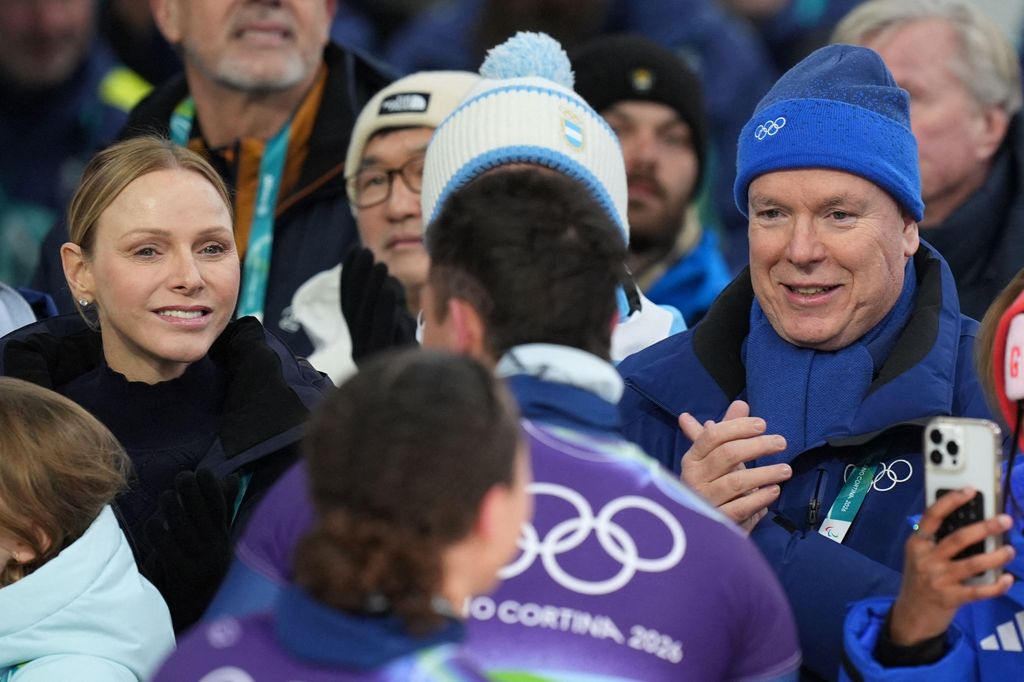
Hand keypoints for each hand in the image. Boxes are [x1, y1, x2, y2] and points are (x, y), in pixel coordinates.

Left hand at [143, 469, 239, 631]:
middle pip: (202, 513)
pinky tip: (154, 523)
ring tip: (166, 497)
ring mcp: (199, 562)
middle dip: (192, 490)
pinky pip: (166, 545)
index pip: (221, 507)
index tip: (203, 472)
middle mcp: (216, 549)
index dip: (212, 488)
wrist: (194, 613)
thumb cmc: (201, 566)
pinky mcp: (181, 574)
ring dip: (173, 506)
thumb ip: (222, 509)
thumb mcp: (216, 539)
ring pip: (183, 525)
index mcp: (224, 539)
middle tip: (182, 476)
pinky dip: (158, 531)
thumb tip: (232, 477)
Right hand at [340, 247, 416, 363]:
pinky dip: (382, 310)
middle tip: (365, 250)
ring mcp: (370, 355)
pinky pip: (380, 332)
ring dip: (371, 289)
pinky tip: (386, 292)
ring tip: (380, 265)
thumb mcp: (401, 326)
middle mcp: (360, 346)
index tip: (354, 250)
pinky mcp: (384, 362)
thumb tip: (388, 279)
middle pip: (354, 307)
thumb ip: (391, 303)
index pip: (350, 302)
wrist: (425, 397)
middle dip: (358, 276)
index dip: (350, 276)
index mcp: (360, 338)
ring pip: (364, 318)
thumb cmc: (414, 358)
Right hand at [678, 400, 791, 531]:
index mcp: (692, 459)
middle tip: (781, 442)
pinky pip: (742, 507)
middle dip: (757, 446)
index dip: (738, 427)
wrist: (702, 527)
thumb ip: (728, 430)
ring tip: (786, 469)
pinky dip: (760, 498)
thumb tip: (741, 404)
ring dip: (765, 473)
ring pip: (737, 482)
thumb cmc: (713, 484)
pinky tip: (774, 490)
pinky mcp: (717, 521)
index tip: (762, 425)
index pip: (712, 436)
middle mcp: (694, 478)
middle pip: (727, 454)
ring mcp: (704, 500)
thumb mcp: (718, 457)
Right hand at [888, 488, 1014, 645]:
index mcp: (917, 543)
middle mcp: (926, 559)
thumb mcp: (919, 557)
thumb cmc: (920, 580)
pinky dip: (996, 585)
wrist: (912, 615)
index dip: (951, 501)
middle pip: (958, 539)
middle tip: (1004, 520)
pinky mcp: (951, 598)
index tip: (970, 490)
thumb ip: (936, 542)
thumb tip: (970, 523)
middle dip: (984, 528)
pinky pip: (979, 591)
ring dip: (995, 556)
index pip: (932, 516)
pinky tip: (1007, 579)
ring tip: (1010, 550)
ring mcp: (939, 579)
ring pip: (972, 564)